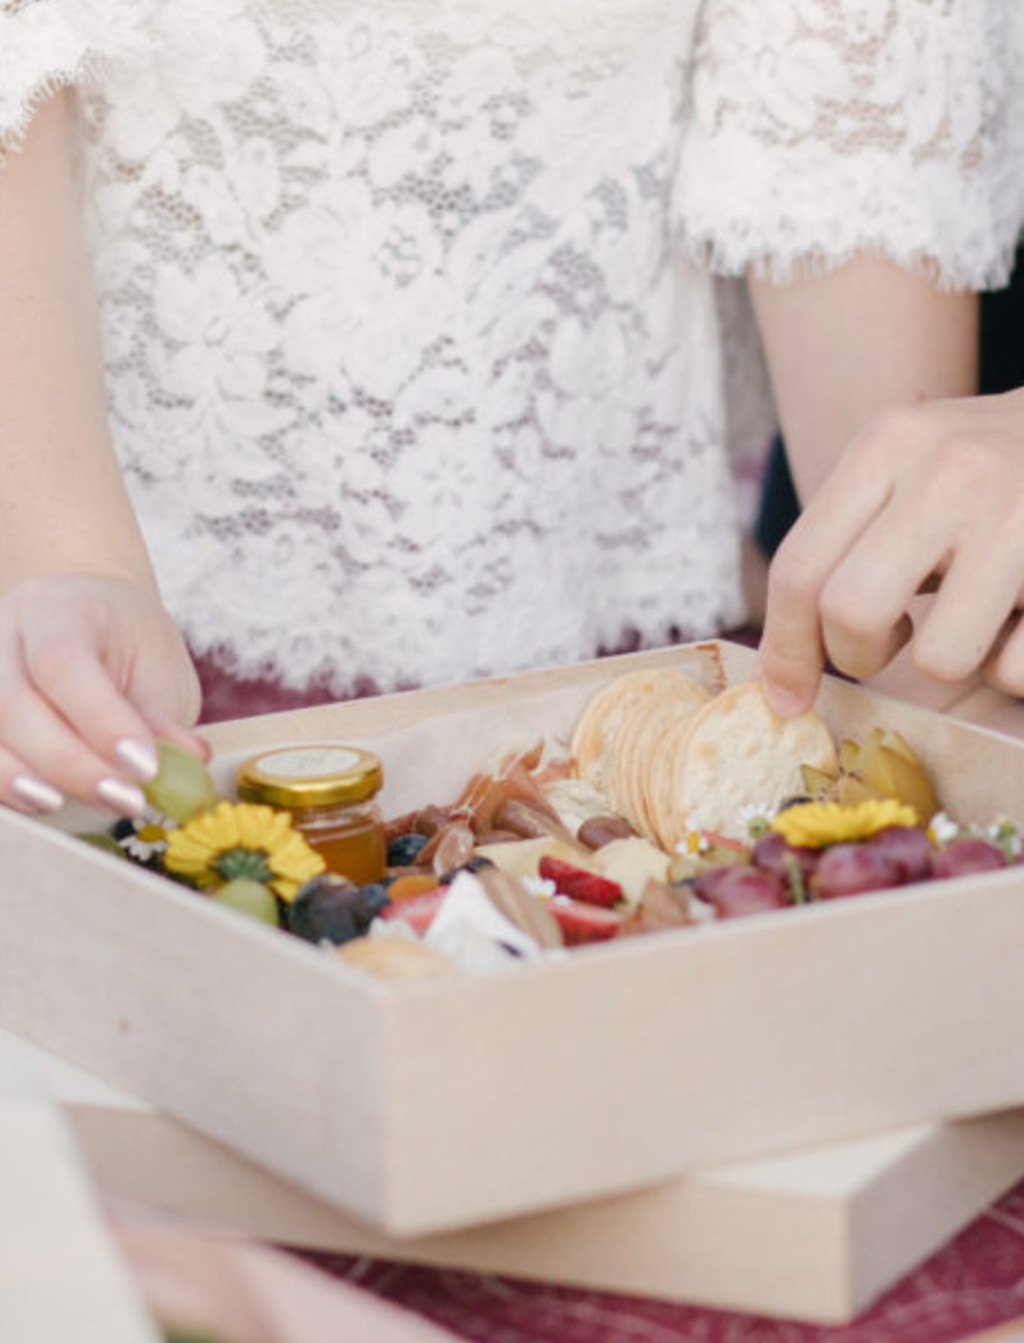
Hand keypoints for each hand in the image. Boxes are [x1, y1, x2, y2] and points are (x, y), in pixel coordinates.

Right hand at [0, 573, 206, 814]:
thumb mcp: (158, 670)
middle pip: (12, 704)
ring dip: (27, 782)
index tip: (145, 767)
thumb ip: (162, 717)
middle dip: (70, 764)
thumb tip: (187, 761)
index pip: (62, 662)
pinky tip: (43, 803)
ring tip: (79, 806)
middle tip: (125, 800)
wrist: (91, 625)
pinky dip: (4, 786)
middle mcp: (3, 632)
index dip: (100, 721)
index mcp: (58, 607)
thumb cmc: (128, 648)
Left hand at [758, 388, 1023, 713]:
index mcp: (890, 443)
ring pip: (940, 658)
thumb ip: (846, 543)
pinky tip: (1023, 615)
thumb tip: (781, 669)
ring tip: (976, 615)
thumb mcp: (910, 467)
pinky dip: (1013, 664)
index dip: (784, 647)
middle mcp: (950, 470)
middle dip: (857, 655)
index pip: (799, 567)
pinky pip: (1013, 670)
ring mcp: (1018, 512)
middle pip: (852, 613)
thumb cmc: (986, 469)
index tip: (783, 696)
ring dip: (951, 659)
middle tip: (888, 642)